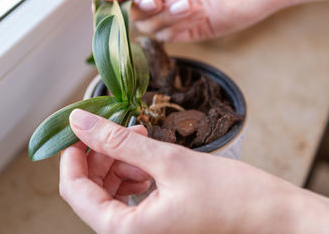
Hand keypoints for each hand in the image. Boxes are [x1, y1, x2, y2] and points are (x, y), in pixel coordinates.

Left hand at [60, 109, 328, 233]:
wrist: (272, 217)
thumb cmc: (230, 195)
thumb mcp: (168, 161)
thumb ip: (118, 141)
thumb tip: (80, 120)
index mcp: (127, 232)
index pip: (75, 192)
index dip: (71, 156)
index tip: (78, 129)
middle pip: (93, 191)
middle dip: (100, 155)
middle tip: (116, 128)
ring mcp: (145, 231)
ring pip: (112, 191)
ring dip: (120, 161)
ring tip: (141, 138)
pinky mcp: (158, 223)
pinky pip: (132, 195)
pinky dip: (135, 171)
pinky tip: (149, 155)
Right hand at [93, 0, 310, 41]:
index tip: (105, 3)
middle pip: (129, 10)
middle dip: (139, 6)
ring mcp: (176, 11)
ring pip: (147, 26)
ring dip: (163, 16)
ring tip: (187, 1)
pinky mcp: (192, 30)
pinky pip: (169, 37)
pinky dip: (177, 26)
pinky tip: (196, 9)